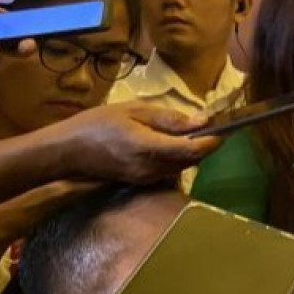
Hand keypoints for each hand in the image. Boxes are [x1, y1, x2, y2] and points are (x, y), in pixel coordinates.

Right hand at [52, 102, 219, 181]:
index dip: (213, 141)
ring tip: (196, 133)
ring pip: (183, 167)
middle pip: (192, 160)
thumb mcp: (133, 111)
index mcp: (148, 147)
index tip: (226, 128)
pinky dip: (179, 158)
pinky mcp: (142, 182)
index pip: (192, 150)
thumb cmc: (97, 124)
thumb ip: (168, 118)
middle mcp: (151, 168)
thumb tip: (201, 122)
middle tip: (215, 127)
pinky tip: (176, 144)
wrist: (66, 151)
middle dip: (207, 145)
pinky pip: (170, 170)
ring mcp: (146, 178)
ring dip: (194, 152)